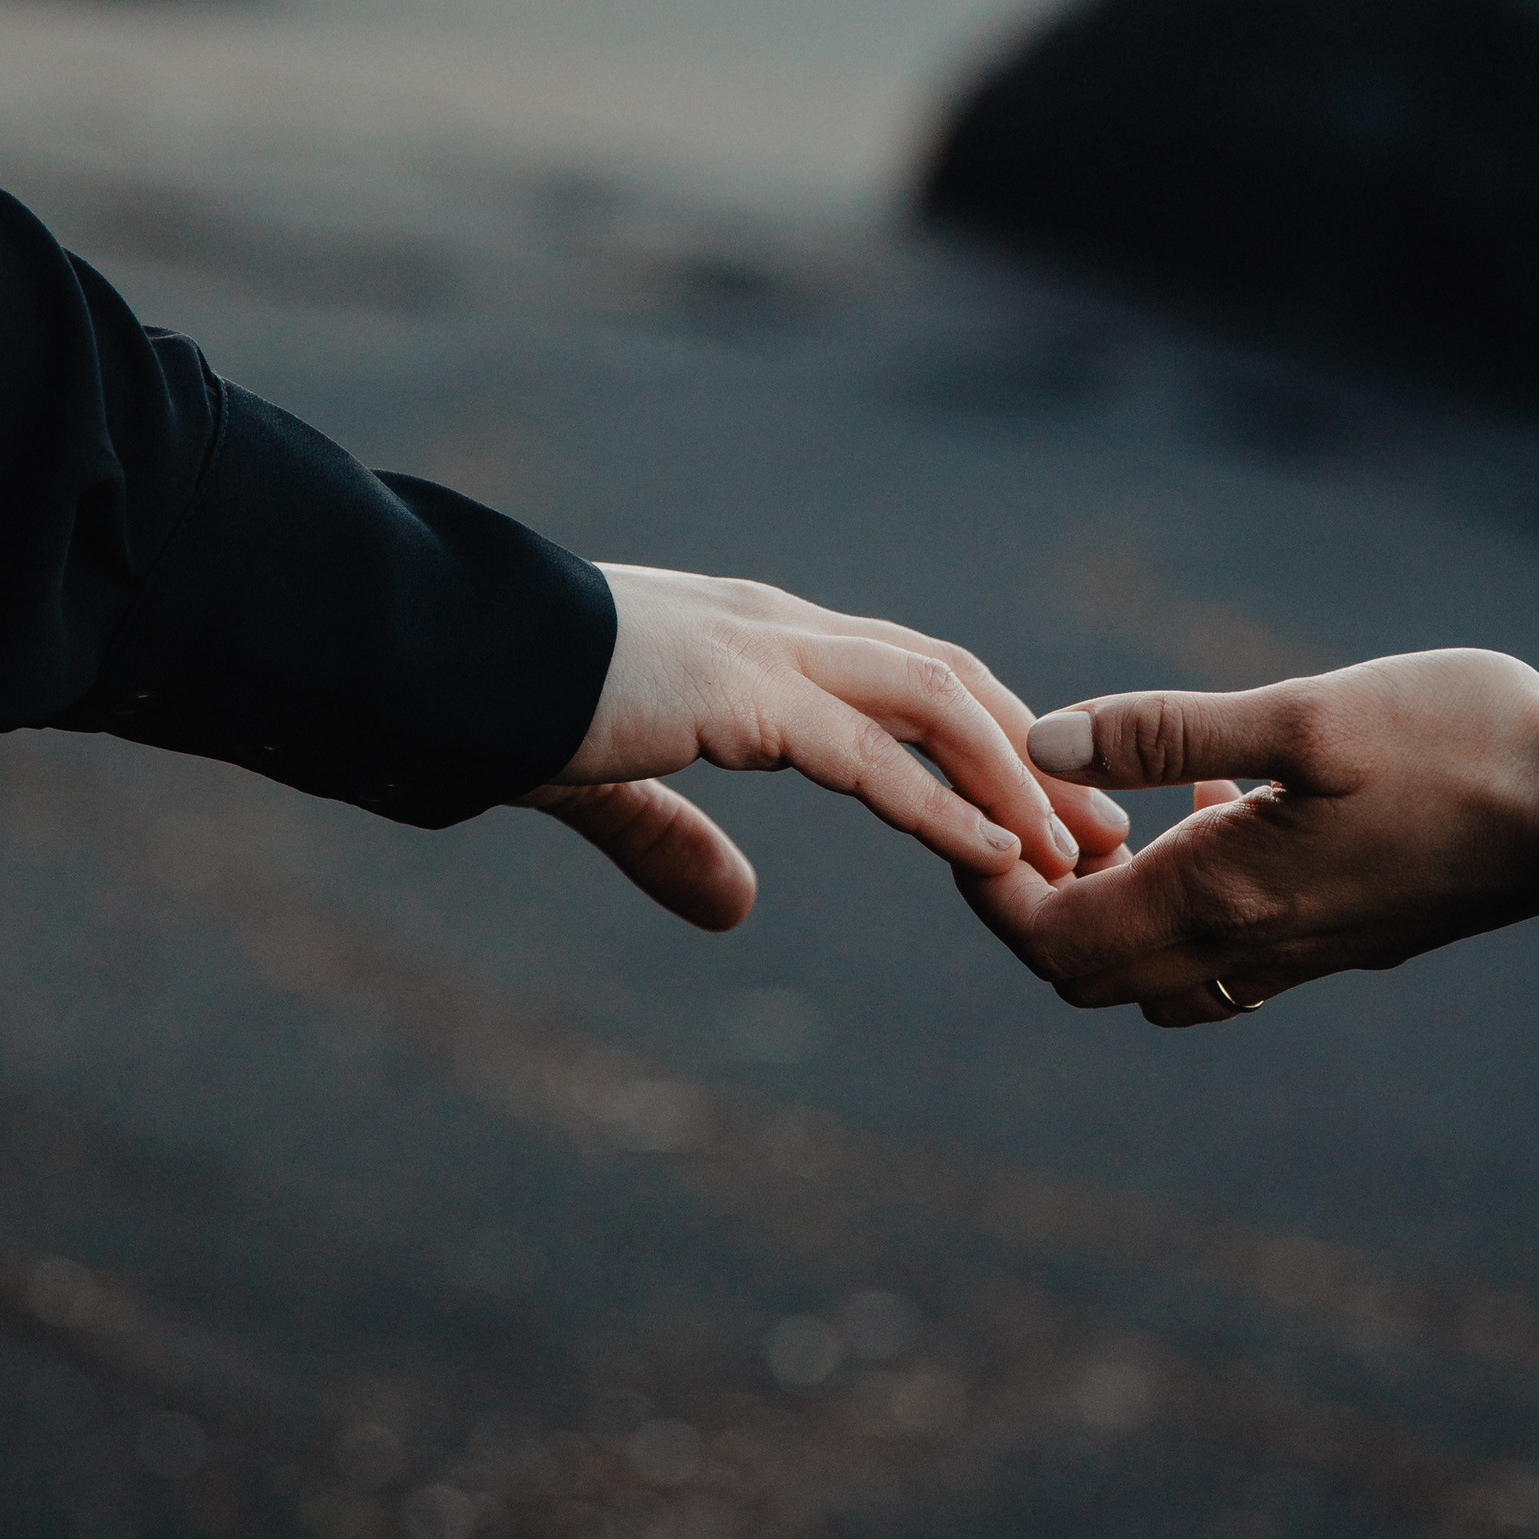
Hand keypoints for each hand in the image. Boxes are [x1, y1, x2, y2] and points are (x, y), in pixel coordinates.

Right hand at [523, 567, 1126, 933]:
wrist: (439, 661)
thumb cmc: (505, 707)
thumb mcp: (611, 784)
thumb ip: (671, 841)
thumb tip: (736, 910)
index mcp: (754, 638)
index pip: (901, 675)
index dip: (980, 738)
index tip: (1040, 806)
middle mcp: (777, 628)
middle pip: (946, 680)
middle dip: (1030, 753)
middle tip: (1099, 833)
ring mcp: (766, 652)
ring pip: (936, 703)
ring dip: (1016, 779)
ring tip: (1075, 855)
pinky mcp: (743, 695)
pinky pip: (874, 755)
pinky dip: (948, 806)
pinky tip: (1000, 854)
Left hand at [955, 648, 1538, 1024]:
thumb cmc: (1460, 742)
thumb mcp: (1308, 714)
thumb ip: (1168, 732)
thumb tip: (1045, 743)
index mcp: (1225, 894)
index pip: (1053, 940)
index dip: (992, 888)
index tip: (979, 813)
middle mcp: (1251, 946)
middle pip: (1085, 971)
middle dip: (1033, 901)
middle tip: (1033, 806)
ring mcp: (1299, 954)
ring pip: (1150, 970)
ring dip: (1107, 905)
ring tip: (1115, 804)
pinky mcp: (1342, 938)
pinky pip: (1220, 957)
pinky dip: (1180, 901)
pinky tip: (1217, 804)